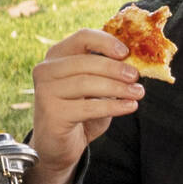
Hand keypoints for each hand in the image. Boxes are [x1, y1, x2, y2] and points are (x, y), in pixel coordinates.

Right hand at [25, 30, 144, 183]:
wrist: (57, 146)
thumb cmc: (78, 111)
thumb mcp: (93, 86)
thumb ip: (105, 72)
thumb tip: (135, 62)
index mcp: (56, 56)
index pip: (82, 38)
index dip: (106, 42)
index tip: (126, 52)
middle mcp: (46, 70)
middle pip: (85, 62)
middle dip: (115, 69)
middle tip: (136, 77)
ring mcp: (45, 91)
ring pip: (87, 83)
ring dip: (117, 88)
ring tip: (137, 93)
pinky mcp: (52, 113)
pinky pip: (88, 107)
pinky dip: (113, 106)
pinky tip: (129, 107)